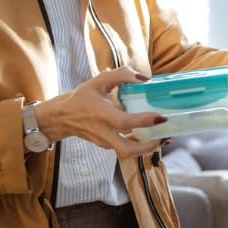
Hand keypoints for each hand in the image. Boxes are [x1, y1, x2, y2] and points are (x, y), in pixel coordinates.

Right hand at [32, 66, 165, 158]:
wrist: (62, 116)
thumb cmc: (82, 97)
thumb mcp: (99, 81)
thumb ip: (122, 75)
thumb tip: (145, 78)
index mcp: (102, 115)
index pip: (124, 122)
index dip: (144, 121)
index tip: (161, 117)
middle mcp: (103, 132)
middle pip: (127, 150)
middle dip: (149, 146)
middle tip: (165, 135)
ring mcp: (104, 142)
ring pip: (128, 152)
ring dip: (147, 148)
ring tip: (164, 136)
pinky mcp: (106, 145)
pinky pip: (125, 149)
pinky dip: (140, 146)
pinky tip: (153, 138)